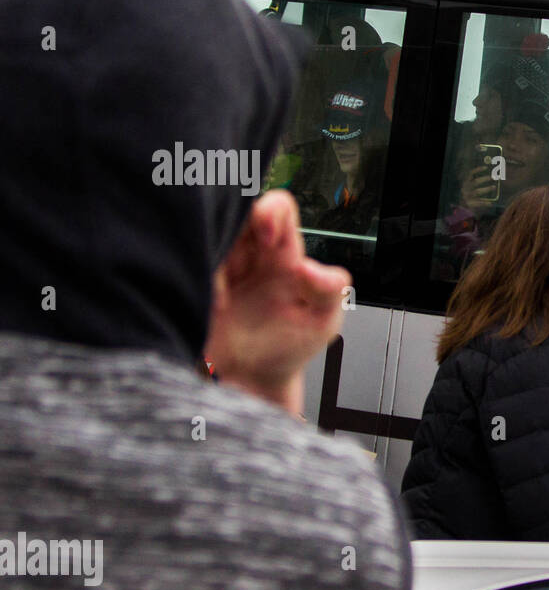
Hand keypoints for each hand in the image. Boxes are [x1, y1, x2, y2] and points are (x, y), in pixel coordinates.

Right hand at [205, 190, 351, 414]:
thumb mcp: (322, 321)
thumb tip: (310, 270)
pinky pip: (177, 261)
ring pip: (201, 231)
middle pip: (232, 210)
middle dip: (230, 224)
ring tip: (222, 299)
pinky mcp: (188, 282)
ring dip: (208, 254)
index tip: (268, 239)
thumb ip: (330, 291)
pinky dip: (189, 275)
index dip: (270, 212)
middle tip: (236, 264)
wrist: (250, 382)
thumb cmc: (289, 346)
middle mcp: (245, 252)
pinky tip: (205, 305)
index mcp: (281, 252)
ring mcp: (214, 266)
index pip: (277, 207)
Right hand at [459, 162, 498, 212]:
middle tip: (493, 177)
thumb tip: (490, 175)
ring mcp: (467, 196)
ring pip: (477, 191)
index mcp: (465, 183)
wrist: (461, 208)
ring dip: (486, 189)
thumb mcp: (470, 188)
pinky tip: (491, 203)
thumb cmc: (468, 196)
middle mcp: (465, 189)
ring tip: (494, 187)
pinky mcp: (470, 204)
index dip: (477, 170)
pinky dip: (485, 203)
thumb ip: (476, 182)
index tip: (486, 167)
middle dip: (484, 179)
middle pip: (475, 182)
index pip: (470, 174)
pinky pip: (479, 203)